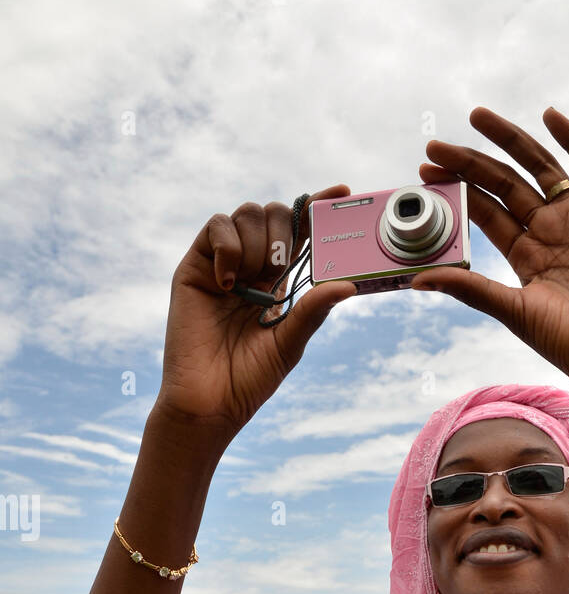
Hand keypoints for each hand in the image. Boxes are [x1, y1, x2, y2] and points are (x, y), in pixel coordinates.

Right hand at [155, 189, 356, 438]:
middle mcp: (251, 266)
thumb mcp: (290, 342)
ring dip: (258, 243)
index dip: (317, 209)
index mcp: (278, 281)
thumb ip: (313, 310)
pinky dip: (229, 246)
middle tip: (280, 271)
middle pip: (274, 214)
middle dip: (285, 232)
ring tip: (251, 287)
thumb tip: (348, 284)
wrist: (210, 400)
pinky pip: (216, 227)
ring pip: (247, 214)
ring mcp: (222, 263)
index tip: (342, 193)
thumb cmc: (250, 379)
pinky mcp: (195, 266)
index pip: (300, 234)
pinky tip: (229, 283)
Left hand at [412, 108, 568, 398]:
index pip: (485, 211)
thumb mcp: (512, 311)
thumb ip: (470, 288)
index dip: (457, 190)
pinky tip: (549, 116)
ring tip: (477, 118)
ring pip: (539, 166)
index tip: (425, 171)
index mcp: (524, 255)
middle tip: (436, 144)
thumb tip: (417, 279)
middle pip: (504, 184)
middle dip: (470, 162)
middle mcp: (548, 230)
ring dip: (509, 140)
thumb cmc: (568, 341)